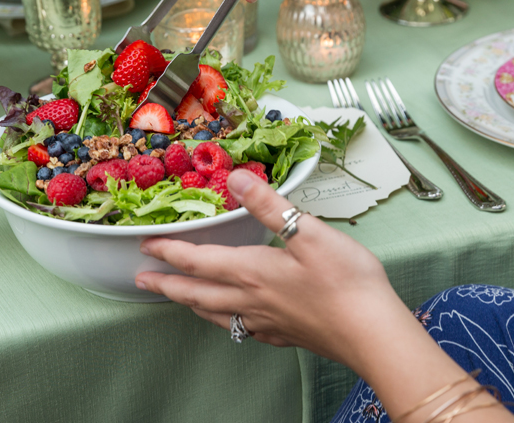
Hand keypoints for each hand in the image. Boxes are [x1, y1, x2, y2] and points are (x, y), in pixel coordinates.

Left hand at [135, 169, 407, 368]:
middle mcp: (250, 299)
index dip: (169, 251)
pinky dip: (224, 322)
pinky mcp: (283, 335)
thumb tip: (236, 178)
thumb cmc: (345, 282)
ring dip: (190, 304)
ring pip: (215, 314)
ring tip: (177, 300)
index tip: (146, 245)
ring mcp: (266, 322)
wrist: (372, 334)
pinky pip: (241, 329)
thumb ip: (269, 205)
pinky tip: (233, 322)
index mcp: (252, 271)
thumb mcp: (307, 232)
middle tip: (141, 281)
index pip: (198, 260)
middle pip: (196, 292)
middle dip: (166, 284)